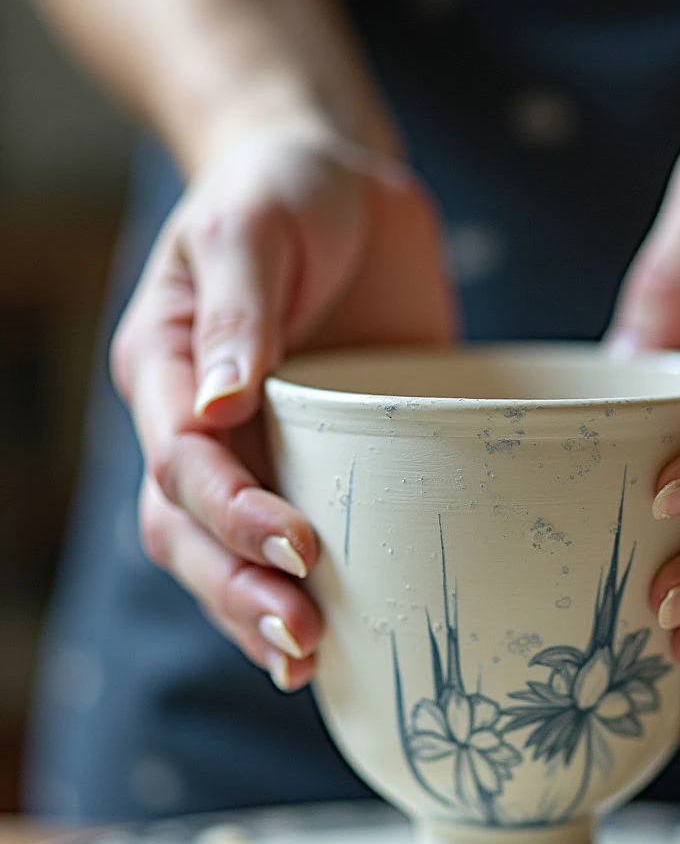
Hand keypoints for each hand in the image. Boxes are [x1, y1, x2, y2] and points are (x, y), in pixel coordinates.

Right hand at [111, 116, 457, 690]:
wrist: (341, 185)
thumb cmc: (284, 192)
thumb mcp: (255, 228)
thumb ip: (240, 310)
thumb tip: (220, 405)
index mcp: (172, 366)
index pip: (182, 462)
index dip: (231, 514)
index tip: (295, 546)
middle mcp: (205, 420)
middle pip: (192, 530)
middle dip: (240, 588)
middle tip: (302, 637)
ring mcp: (264, 444)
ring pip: (231, 552)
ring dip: (262, 610)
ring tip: (311, 658)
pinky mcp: (324, 452)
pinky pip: (305, 529)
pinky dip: (313, 585)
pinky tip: (343, 632)